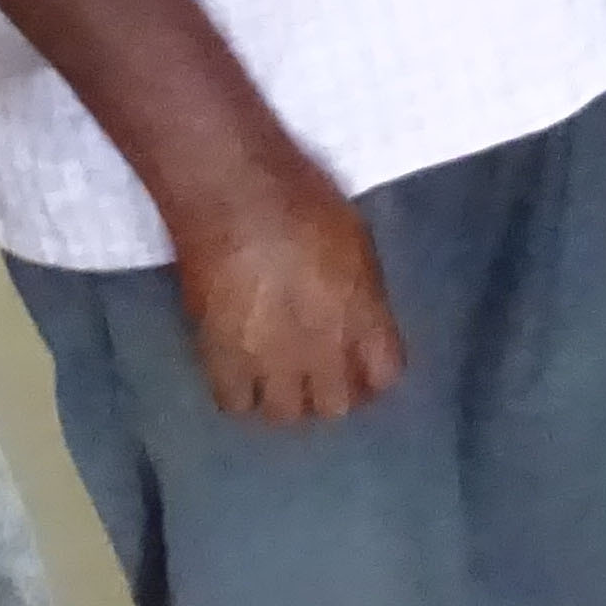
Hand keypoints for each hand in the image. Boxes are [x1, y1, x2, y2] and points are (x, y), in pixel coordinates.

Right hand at [172, 152, 404, 423]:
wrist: (237, 193)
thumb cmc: (303, 198)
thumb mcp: (357, 243)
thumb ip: (362, 293)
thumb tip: (356, 316)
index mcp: (365, 316)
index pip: (384, 375)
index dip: (372, 374)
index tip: (360, 366)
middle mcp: (324, 348)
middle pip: (335, 404)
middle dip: (330, 392)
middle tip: (315, 373)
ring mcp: (272, 359)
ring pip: (284, 413)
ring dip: (284, 398)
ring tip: (276, 378)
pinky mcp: (222, 358)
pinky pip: (234, 402)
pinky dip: (239, 393)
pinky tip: (238, 373)